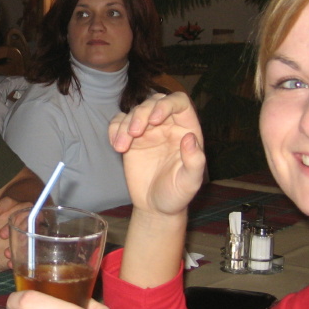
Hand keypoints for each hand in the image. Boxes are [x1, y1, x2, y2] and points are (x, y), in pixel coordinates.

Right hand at [108, 93, 204, 216]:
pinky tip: (117, 146)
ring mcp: (148, 131)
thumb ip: (194, 161)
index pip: (179, 102)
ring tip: (122, 147)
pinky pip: (119, 123)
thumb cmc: (177, 194)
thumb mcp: (190, 182)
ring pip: (135, 111)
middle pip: (154, 101)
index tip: (154, 120)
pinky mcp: (130, 138)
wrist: (155, 207)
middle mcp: (167, 125)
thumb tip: (190, 138)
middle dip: (141, 113)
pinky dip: (114, 129)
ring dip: (125, 125)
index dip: (167, 105)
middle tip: (135, 133)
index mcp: (186, 129)